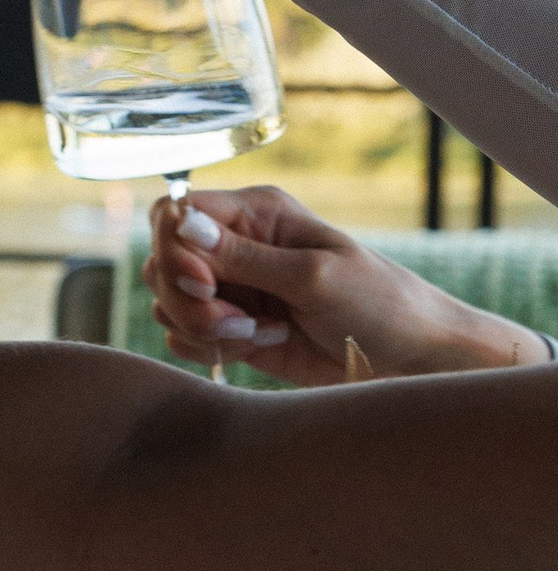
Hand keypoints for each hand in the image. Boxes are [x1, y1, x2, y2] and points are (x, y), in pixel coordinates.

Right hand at [146, 184, 548, 387]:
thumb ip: (245, 256)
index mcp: (256, 213)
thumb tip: (183, 224)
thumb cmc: (379, 303)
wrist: (410, 357)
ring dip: (202, 328)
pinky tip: (258, 345)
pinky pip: (184, 337)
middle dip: (188, 301)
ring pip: (167, 304)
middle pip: (161, 262)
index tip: (205, 285)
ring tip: (257, 334)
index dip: (174, 249)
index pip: (175, 213)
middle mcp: (235, 246)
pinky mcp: (231, 329)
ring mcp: (231, 289)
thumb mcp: (315, 275)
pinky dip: (209, 348)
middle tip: (237, 323)